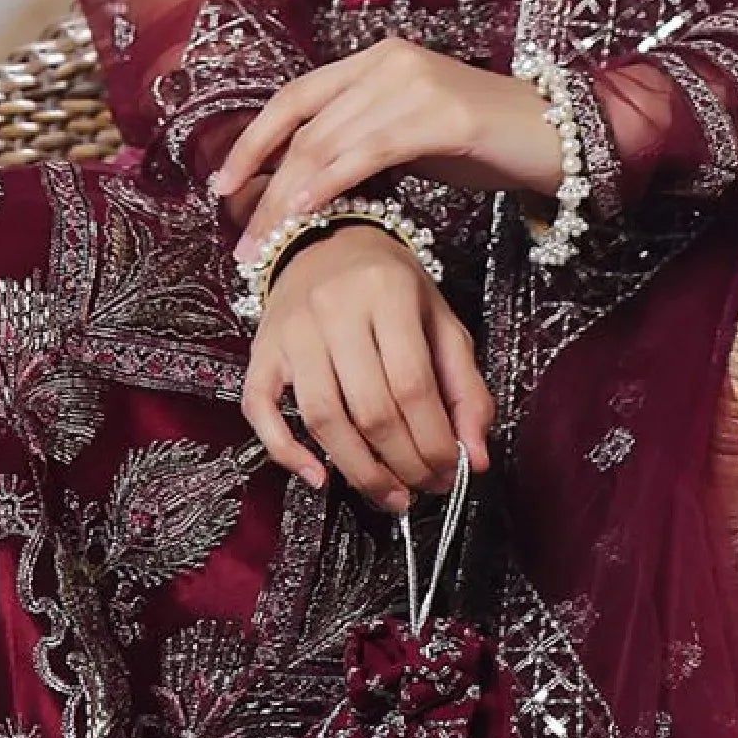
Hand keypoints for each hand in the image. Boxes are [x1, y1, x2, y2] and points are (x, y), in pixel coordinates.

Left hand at [211, 37, 559, 261]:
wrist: (562, 137)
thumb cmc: (485, 142)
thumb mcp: (410, 138)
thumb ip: (360, 146)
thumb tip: (303, 185)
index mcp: (374, 62)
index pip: (294, 99)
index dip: (253, 143)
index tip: (222, 187)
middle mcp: (387, 62)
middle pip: (305, 127)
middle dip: (264, 186)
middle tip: (241, 241)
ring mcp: (415, 83)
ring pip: (330, 144)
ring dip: (289, 199)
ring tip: (267, 244)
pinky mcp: (442, 114)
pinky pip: (369, 152)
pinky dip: (331, 185)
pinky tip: (308, 214)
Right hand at [239, 221, 493, 512]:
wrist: (327, 243)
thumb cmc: (392, 289)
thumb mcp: (441, 323)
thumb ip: (466, 388)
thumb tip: (477, 458)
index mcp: (387, 293)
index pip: (413, 386)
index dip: (433, 442)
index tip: (450, 473)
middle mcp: (334, 308)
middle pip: (370, 409)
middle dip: (403, 463)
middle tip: (423, 488)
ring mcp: (291, 330)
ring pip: (322, 418)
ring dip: (358, 470)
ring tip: (389, 494)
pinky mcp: (260, 350)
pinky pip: (261, 409)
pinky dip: (285, 452)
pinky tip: (318, 478)